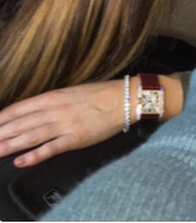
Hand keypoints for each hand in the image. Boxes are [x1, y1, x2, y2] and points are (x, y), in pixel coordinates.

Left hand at [0, 80, 124, 167]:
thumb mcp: (73, 92)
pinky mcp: (75, 138)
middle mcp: (56, 110)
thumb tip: (34, 111)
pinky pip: (50, 149)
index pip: (20, 108)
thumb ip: (53, 102)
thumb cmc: (102, 94)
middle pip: (20, 124)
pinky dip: (34, 156)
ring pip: (30, 136)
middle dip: (1, 134)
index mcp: (55, 96)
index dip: (3, 118)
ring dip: (9, 146)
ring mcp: (65, 125)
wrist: (125, 98)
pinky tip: (21, 162)